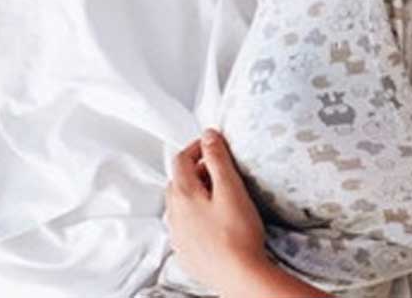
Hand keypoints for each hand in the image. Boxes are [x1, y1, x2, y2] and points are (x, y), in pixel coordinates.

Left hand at [164, 129, 269, 294]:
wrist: (238, 275)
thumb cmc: (237, 233)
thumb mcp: (231, 189)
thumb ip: (218, 160)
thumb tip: (208, 135)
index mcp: (183, 194)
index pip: (181, 159)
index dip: (196, 146)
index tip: (212, 142)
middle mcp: (173, 214)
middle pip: (177, 181)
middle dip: (195, 169)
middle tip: (218, 168)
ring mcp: (177, 234)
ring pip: (179, 204)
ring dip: (194, 192)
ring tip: (217, 194)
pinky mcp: (185, 251)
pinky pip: (184, 225)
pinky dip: (194, 215)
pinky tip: (212, 221)